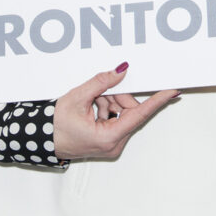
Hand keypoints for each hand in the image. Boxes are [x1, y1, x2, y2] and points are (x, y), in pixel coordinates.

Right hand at [53, 62, 178, 159]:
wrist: (42, 140)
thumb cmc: (55, 125)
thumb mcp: (78, 98)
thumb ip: (101, 82)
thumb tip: (122, 71)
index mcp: (108, 137)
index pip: (140, 114)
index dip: (158, 100)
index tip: (173, 91)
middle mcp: (114, 144)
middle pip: (130, 110)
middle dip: (117, 96)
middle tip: (99, 92)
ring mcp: (112, 144)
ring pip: (123, 112)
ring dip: (110, 101)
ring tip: (90, 102)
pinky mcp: (109, 140)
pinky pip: (116, 118)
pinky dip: (107, 108)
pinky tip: (92, 107)